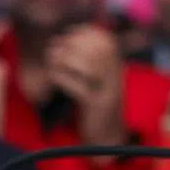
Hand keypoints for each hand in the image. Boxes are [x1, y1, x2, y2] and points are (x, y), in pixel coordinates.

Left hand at [45, 24, 125, 145]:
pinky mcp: (97, 105)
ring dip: (65, 60)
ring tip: (52, 61)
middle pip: (98, 49)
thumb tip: (64, 40)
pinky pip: (79, 87)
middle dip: (72, 44)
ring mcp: (108, 90)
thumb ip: (89, 60)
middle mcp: (116, 75)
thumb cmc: (96, 106)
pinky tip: (53, 77)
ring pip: (89, 65)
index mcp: (117, 66)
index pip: (105, 39)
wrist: (108, 136)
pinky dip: (62, 78)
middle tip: (54, 48)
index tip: (66, 35)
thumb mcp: (98, 80)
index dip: (83, 33)